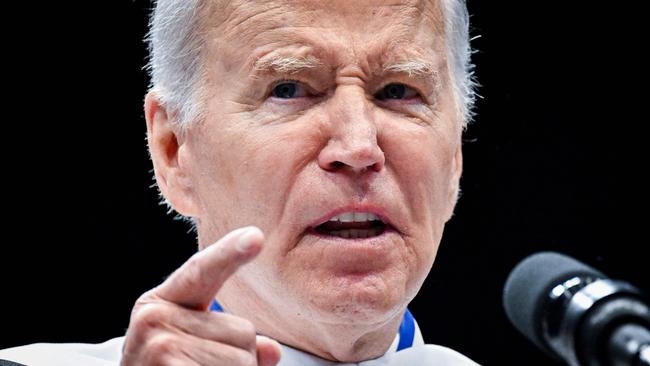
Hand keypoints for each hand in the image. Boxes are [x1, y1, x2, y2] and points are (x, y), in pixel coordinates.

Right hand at [121, 227, 281, 365]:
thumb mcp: (191, 348)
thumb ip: (229, 339)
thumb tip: (272, 351)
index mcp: (160, 303)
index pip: (202, 271)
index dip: (230, 253)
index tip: (255, 236)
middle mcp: (154, 319)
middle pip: (244, 333)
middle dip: (237, 361)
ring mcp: (158, 347)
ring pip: (244, 361)